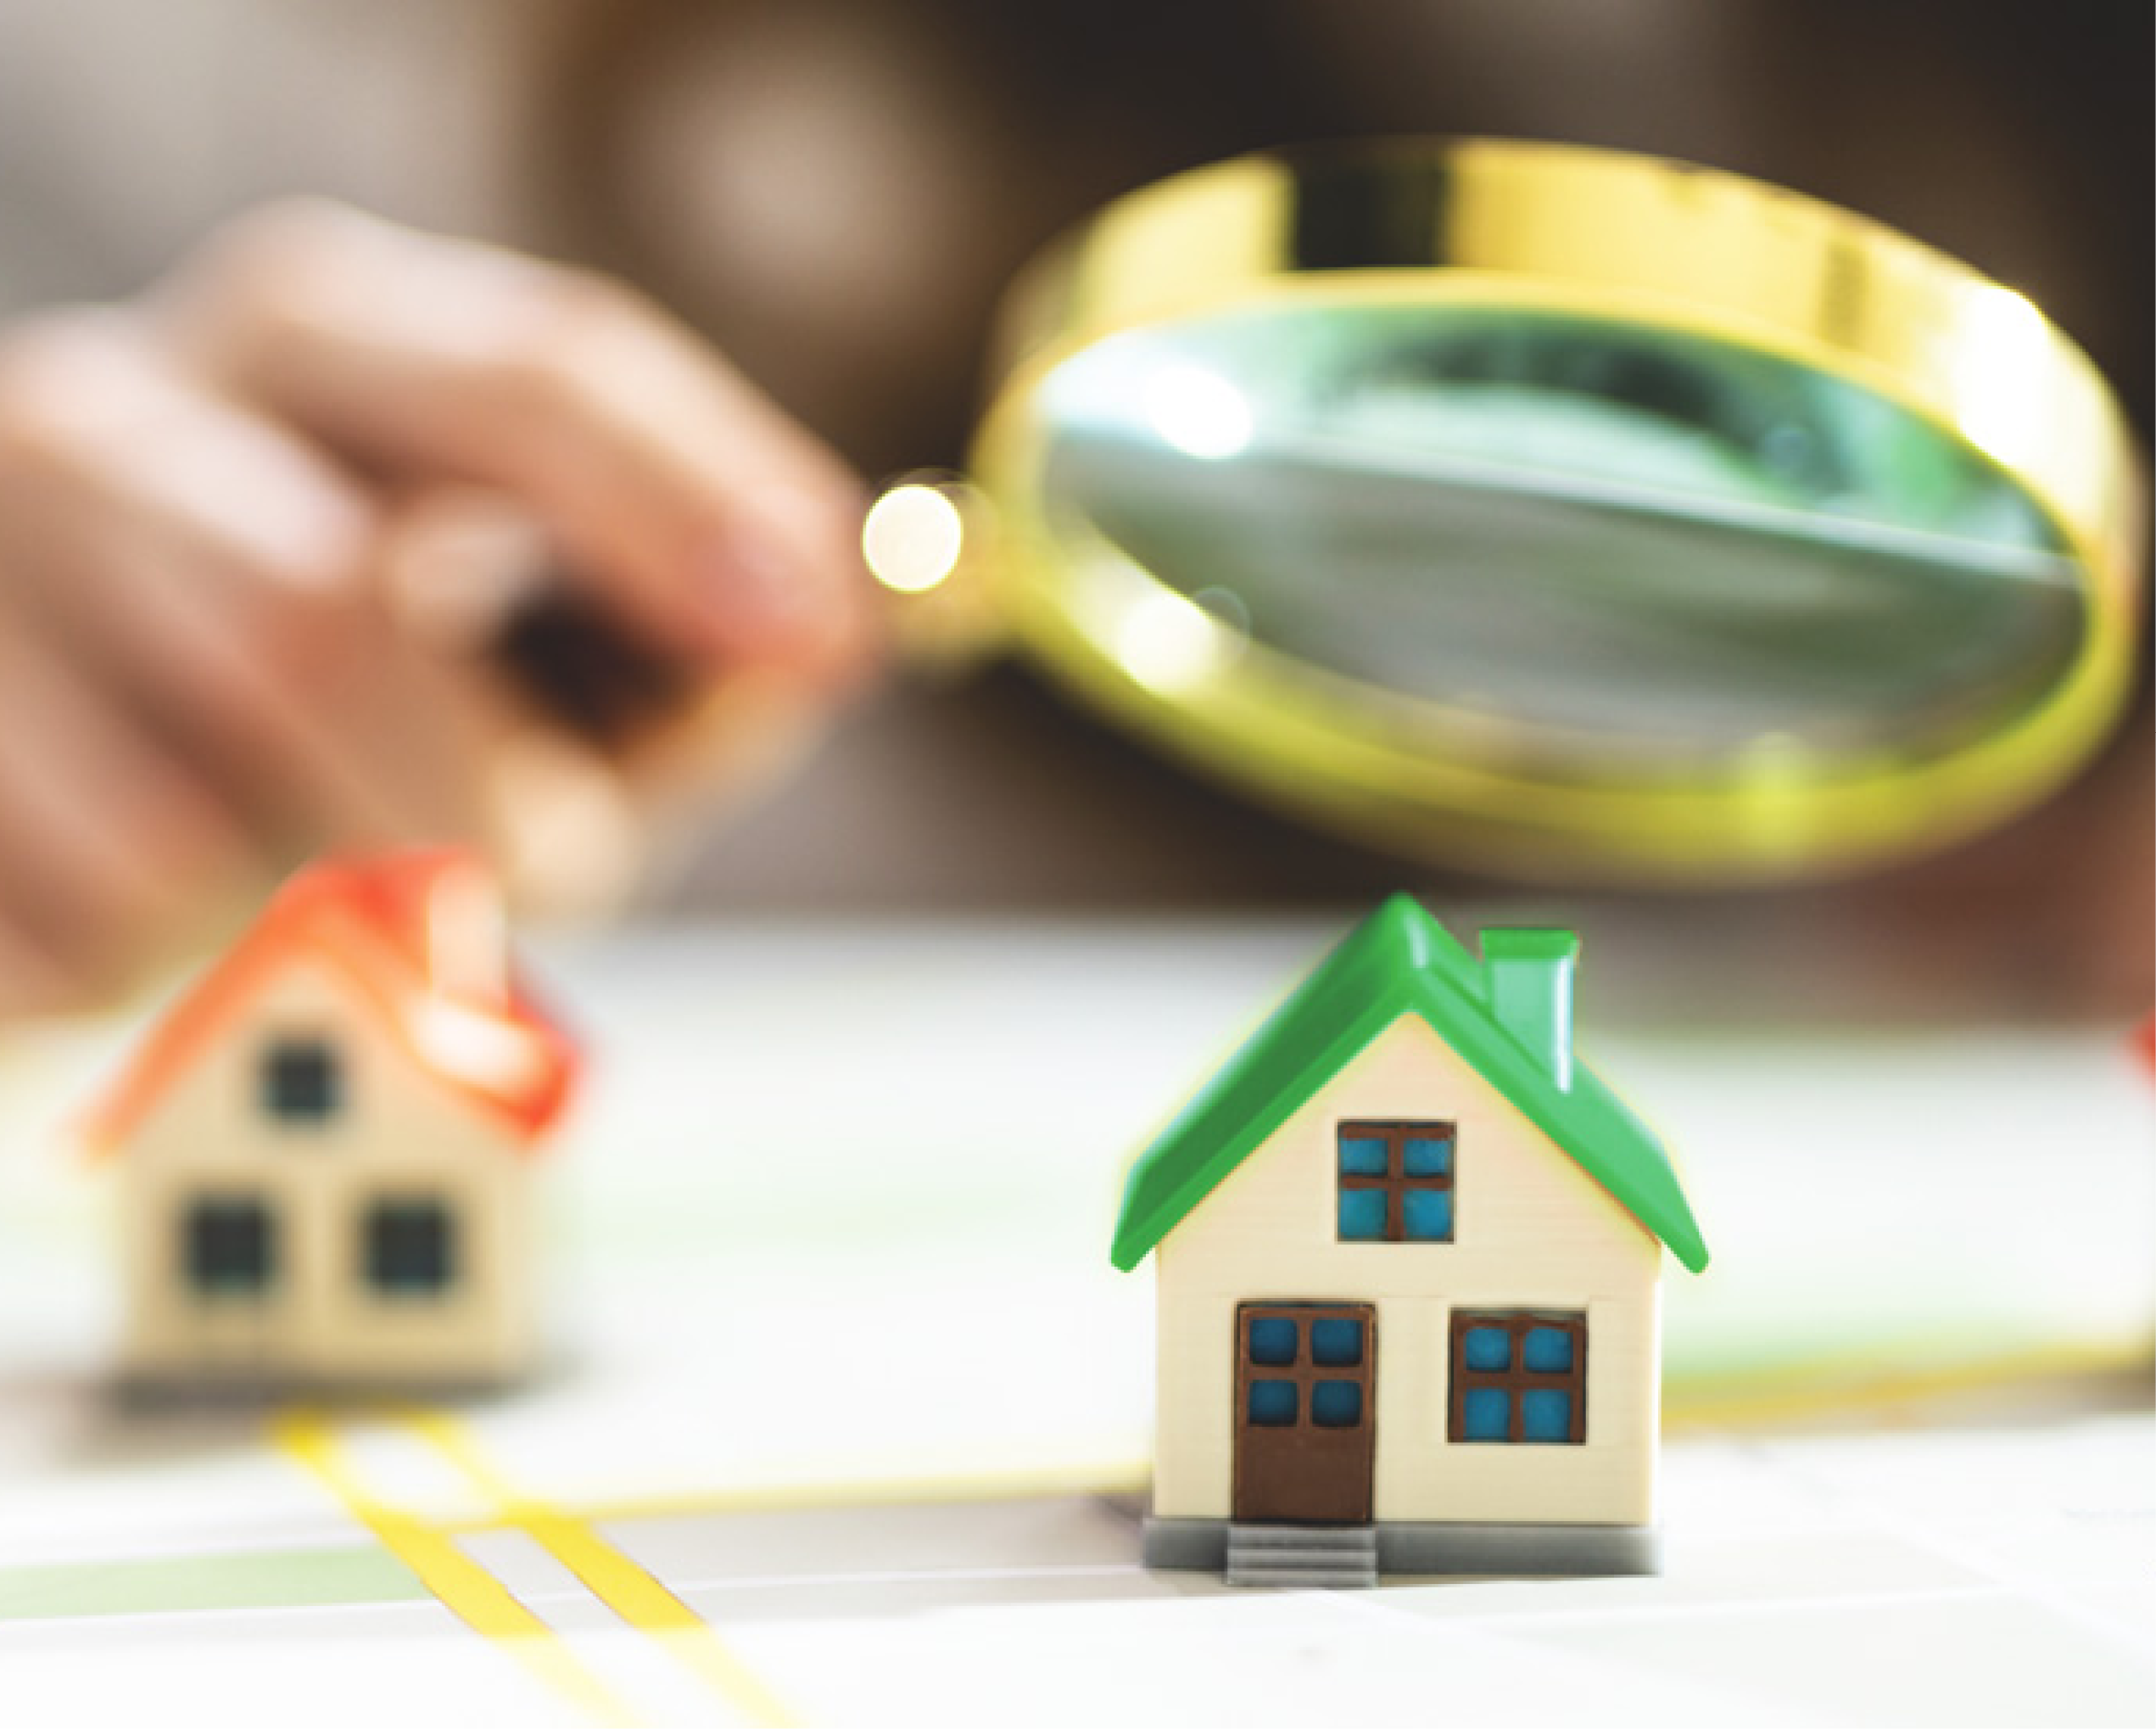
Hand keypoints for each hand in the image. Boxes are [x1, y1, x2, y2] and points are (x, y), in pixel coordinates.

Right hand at [0, 202, 877, 1014]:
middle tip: (558, 888)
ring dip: (332, 920)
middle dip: (476, 805)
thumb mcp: (545, 654)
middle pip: (319, 614)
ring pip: (188, 826)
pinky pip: (88, 946)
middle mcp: (105, 421)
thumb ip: (692, 647)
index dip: (683, 499)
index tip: (812, 625)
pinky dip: (198, 984)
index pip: (521, 373)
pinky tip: (193, 921)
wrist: (60, 777)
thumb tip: (834, 636)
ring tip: (340, 893)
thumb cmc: (368, 715)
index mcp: (308, 345)